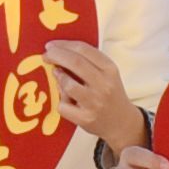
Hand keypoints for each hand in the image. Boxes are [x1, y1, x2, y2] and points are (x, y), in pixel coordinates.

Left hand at [43, 36, 144, 154]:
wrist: (122, 123)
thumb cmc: (110, 94)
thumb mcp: (107, 74)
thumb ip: (88, 62)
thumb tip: (59, 51)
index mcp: (110, 69)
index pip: (84, 50)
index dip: (64, 45)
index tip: (51, 45)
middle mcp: (104, 85)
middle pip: (75, 62)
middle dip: (56, 55)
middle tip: (46, 55)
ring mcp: (94, 103)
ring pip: (68, 84)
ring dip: (59, 77)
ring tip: (57, 75)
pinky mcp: (85, 119)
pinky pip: (63, 105)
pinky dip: (61, 100)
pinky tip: (66, 99)